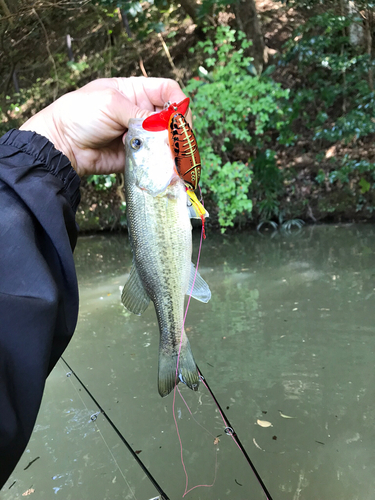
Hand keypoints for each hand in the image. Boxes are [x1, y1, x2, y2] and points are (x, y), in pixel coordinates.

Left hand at [20, 77, 188, 176]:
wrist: (62, 145)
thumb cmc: (80, 114)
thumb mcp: (110, 103)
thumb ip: (139, 113)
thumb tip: (164, 126)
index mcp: (136, 91)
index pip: (168, 91)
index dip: (178, 103)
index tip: (180, 119)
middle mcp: (141, 112)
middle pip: (171, 118)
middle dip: (176, 129)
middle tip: (176, 142)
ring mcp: (140, 135)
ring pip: (165, 140)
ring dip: (168, 147)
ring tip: (166, 154)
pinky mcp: (136, 155)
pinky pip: (154, 158)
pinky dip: (159, 161)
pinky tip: (157, 164)